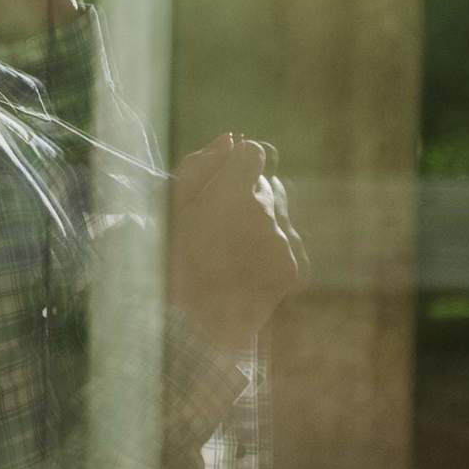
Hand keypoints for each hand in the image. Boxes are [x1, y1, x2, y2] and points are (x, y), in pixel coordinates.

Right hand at [167, 133, 306, 351]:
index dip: (237, 165)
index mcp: (233, 195)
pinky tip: (246, 267)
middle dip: (245, 198)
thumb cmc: (170, 263)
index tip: (225, 181)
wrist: (193, 330)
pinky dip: (272, 248)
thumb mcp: (170, 210)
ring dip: (260, 222)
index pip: (255, 153)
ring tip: (230, 251)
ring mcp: (286, 244)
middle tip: (216, 229)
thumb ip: (200, 167)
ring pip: (280, 211)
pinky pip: (290, 239)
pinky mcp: (298, 269)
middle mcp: (267, 216)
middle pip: (267, 184)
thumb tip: (232, 139)